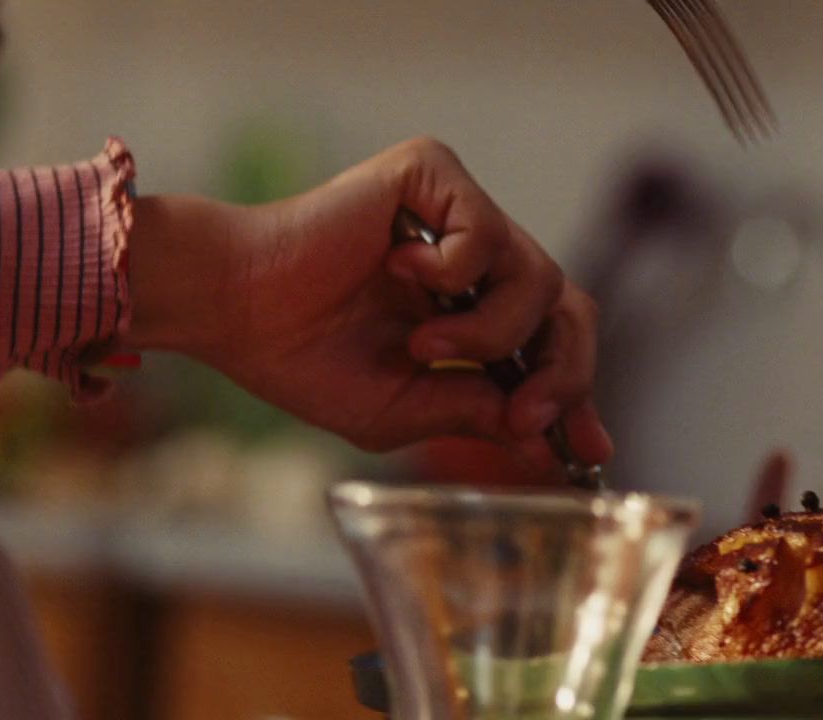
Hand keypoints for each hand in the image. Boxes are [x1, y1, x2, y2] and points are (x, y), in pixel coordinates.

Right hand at [127, 137, 611, 467]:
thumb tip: (550, 445)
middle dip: (562, 372)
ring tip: (425, 346)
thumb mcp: (406, 409)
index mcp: (471, 311)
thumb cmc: (303, 360)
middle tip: (524, 414)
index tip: (589, 449)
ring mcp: (456, 213)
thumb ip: (479, 415)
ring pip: (540, 274)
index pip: (553, 345)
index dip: (575, 392)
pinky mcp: (430, 174)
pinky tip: (401, 275)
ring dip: (491, 331)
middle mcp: (474, 258)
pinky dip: (456, 269)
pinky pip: (487, 229)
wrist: (233, 311)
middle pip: (568, 308)